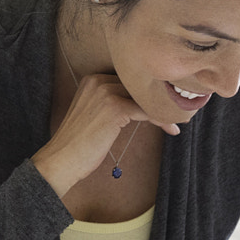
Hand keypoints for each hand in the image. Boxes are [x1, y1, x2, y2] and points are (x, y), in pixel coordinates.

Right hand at [31, 71, 178, 198]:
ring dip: (164, 110)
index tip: (164, 104)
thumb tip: (143, 102)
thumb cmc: (78, 144)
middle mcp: (98, 80)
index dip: (147, 93)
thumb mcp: (94, 114)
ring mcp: (106, 93)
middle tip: (177, 111)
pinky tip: (171, 129)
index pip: (130, 80)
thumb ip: (112, 102)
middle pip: (139, 86)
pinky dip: (162, 120)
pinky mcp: (115, 108)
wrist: (62, 160)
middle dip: (157, 100)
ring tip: (177, 121)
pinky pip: (147, 111)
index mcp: (92, 79)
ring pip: (145, 97)